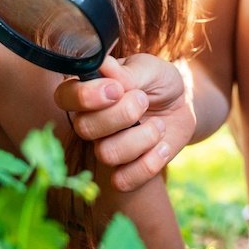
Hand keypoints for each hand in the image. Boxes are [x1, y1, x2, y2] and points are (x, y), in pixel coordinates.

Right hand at [54, 54, 195, 191]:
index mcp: (89, 91)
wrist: (183, 105)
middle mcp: (91, 121)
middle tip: (143, 100)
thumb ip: (128, 73)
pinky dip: (149, 164)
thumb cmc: (159, 81)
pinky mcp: (124, 171)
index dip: (87, 96)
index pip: (65, 96)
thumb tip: (105, 69)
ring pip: (107, 154)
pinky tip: (163, 147)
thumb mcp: (150, 69)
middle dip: (121, 114)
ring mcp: (106, 147)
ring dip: (142, 137)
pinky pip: (123, 180)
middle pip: (85, 128)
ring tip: (159, 124)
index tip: (118, 89)